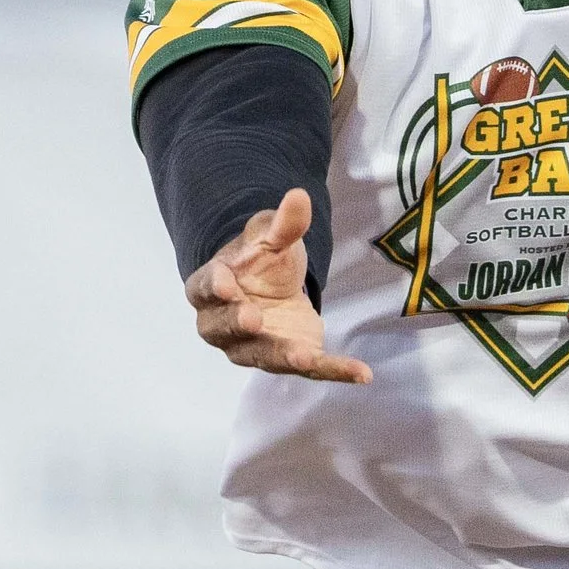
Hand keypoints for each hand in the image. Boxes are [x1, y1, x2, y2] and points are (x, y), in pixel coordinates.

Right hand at [183, 188, 371, 383]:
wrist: (269, 288)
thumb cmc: (259, 260)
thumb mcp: (270, 236)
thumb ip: (283, 223)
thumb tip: (300, 196)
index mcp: (210, 288)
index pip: (206, 287)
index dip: (215, 286)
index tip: (227, 285)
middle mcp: (223, 324)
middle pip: (224, 328)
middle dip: (237, 324)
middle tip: (252, 318)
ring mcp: (253, 347)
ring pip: (262, 355)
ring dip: (282, 357)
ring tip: (303, 357)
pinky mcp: (287, 358)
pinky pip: (309, 368)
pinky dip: (335, 370)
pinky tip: (362, 372)